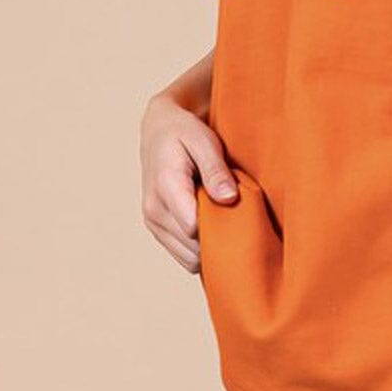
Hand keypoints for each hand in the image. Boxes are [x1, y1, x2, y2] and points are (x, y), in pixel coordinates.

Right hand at [139, 92, 237, 273]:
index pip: (194, 228)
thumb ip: (215, 170)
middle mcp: (154, 210)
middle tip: (237, 218)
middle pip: (193, 249)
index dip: (221, 226)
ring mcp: (153, 223)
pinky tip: (212, 226)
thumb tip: (228, 198)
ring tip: (223, 220)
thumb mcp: (204, 140)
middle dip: (218, 240)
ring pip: (188, 259)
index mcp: (166, 187)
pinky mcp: (158, 230)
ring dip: (209, 247)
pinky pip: (183, 257)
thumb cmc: (184, 133)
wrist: (158, 131)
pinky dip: (200, 249)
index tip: (238, 212)